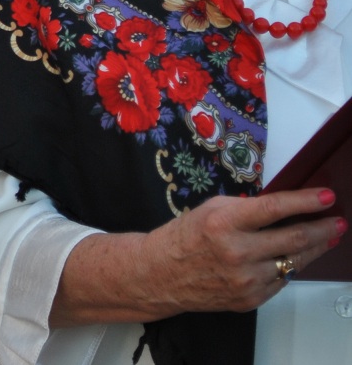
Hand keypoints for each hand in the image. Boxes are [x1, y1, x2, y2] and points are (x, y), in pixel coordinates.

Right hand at [52, 187, 345, 325]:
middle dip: (322, 228)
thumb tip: (286, 208)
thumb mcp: (212, 210)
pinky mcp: (251, 298)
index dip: (306, 201)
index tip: (327, 196)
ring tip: (327, 237)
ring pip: (294, 261)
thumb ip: (248, 209)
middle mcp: (238, 252)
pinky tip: (292, 257)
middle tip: (336, 220)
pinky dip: (289, 266)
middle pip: (295, 238)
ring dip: (315, 248)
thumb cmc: (184, 238)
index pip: (276, 208)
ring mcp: (246, 279)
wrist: (161, 274)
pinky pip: (282, 280)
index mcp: (224, 222)